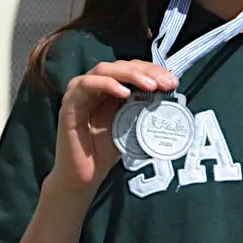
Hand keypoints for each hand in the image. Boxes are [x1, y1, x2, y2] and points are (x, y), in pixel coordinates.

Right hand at [51, 59, 177, 193]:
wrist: (84, 177)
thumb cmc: (105, 151)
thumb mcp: (131, 126)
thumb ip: (143, 110)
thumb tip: (171, 100)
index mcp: (110, 88)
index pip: (132, 68)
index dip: (153, 70)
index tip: (173, 82)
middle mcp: (94, 85)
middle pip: (121, 65)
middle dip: (146, 71)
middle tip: (167, 83)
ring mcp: (79, 92)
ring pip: (104, 69)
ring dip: (130, 74)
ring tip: (151, 86)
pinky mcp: (69, 104)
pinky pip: (86, 85)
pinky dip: (107, 84)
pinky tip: (124, 93)